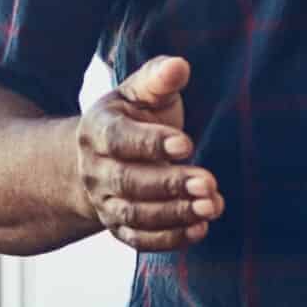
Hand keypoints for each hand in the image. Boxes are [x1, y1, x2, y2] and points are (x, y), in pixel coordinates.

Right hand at [75, 54, 223, 251]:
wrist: (101, 159)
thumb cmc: (133, 117)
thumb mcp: (141, 92)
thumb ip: (159, 78)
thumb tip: (180, 66)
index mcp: (97, 129)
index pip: (119, 139)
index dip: (151, 144)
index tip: (187, 145)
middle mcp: (95, 169)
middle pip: (129, 181)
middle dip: (170, 184)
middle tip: (208, 183)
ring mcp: (104, 201)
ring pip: (135, 214)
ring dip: (175, 213)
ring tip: (212, 206)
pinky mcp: (118, 227)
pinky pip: (138, 239)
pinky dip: (168, 239)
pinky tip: (200, 229)